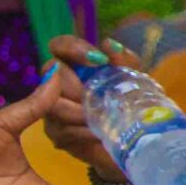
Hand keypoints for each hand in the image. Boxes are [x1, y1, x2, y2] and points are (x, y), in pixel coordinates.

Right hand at [41, 35, 128, 181]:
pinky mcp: (57, 133)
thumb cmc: (130, 101)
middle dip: (75, 86)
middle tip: (96, 97)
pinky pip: (63, 131)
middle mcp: (57, 83)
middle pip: (52, 74)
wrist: (133, 139)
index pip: (60, 45)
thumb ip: (124, 61)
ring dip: (78, 112)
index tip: (99, 60)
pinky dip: (83, 132)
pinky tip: (99, 134)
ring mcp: (53, 109)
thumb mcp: (134, 79)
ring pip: (53, 106)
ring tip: (101, 118)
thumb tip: (110, 45)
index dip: (73, 48)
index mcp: (75, 64)